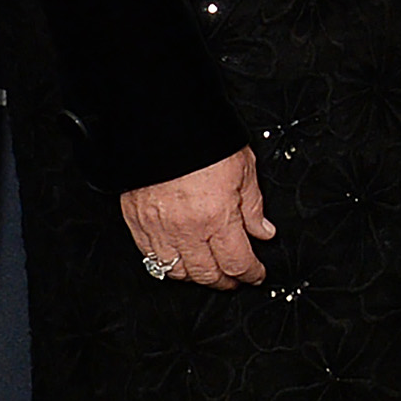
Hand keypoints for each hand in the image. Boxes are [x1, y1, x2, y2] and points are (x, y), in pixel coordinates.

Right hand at [119, 146, 275, 288]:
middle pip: (208, 275)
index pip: (237, 262)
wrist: (160, 119)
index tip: (257, 273)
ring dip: (197, 277)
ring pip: (178, 273)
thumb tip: (263, 231)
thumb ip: (254, 206)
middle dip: (227, 281)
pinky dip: (168, 265)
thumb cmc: (202, 138)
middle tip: (236, 277)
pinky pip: (151, 258)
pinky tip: (179, 259)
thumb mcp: (243, 167)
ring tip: (209, 269)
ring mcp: (158, 228)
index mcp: (217, 216)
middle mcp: (187, 229)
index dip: (251, 274)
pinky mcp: (137, 222)